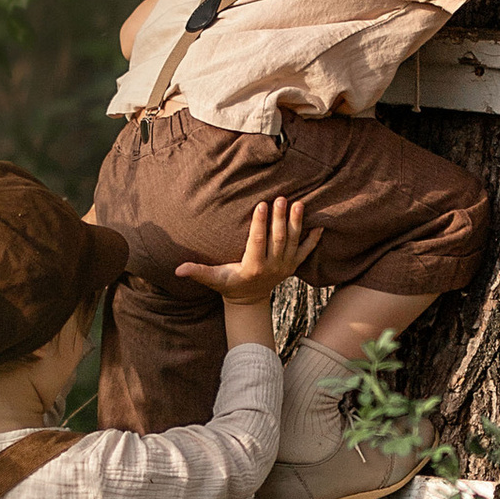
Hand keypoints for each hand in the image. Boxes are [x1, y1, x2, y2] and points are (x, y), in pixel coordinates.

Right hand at [177, 194, 310, 302]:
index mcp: (253, 266)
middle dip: (280, 218)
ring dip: (297, 223)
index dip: (260, 223)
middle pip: (278, 238)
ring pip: (294, 242)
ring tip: (298, 204)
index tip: (261, 204)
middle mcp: (272, 266)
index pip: (258, 241)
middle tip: (281, 198)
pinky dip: (314, 239)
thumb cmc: (228, 285)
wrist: (249, 300)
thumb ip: (197, 273)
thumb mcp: (213, 279)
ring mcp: (285, 266)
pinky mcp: (293, 266)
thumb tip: (178, 270)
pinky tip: (321, 224)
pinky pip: (306, 251)